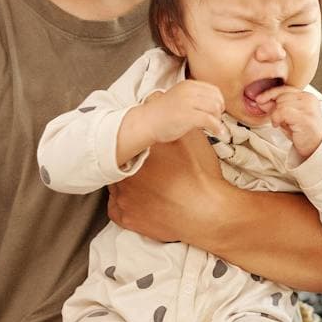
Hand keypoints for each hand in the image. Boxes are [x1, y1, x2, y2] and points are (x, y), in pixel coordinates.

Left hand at [109, 130, 231, 243]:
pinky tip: (138, 200)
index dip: (136, 149)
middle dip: (132, 167)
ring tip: (147, 186)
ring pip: (116, 187)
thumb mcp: (189, 139)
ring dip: (126, 185)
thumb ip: (171, 123)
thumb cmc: (199, 177)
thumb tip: (159, 102)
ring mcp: (123, 199)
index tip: (146, 153)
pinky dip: (122, 204)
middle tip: (149, 170)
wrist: (207, 213)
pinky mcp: (127, 219)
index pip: (126, 147)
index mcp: (137, 154)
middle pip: (120, 166)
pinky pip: (114, 209)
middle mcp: (125, 175)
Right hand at [139, 80, 224, 143]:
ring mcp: (188, 103)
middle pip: (216, 99)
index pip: (214, 90)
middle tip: (215, 120)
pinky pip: (210, 120)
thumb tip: (214, 105)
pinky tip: (217, 133)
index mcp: (188, 85)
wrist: (146, 122)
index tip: (217, 111)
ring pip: (215, 109)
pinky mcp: (188, 116)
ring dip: (218, 120)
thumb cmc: (162, 113)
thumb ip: (194, 98)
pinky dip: (216, 128)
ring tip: (214, 127)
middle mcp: (189, 91)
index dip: (219, 102)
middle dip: (219, 112)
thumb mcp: (180, 97)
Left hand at [261, 85, 321, 157]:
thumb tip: (261, 100)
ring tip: (281, 124)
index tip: (259, 99)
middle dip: (274, 108)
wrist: (316, 147)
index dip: (270, 93)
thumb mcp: (288, 117)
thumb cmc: (303, 133)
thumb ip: (276, 107)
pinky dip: (276, 118)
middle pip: (281, 96)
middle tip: (278, 120)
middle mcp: (309, 99)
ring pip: (281, 104)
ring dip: (276, 115)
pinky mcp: (305, 118)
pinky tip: (278, 125)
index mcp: (307, 96)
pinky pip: (282, 112)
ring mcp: (308, 108)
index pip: (285, 88)